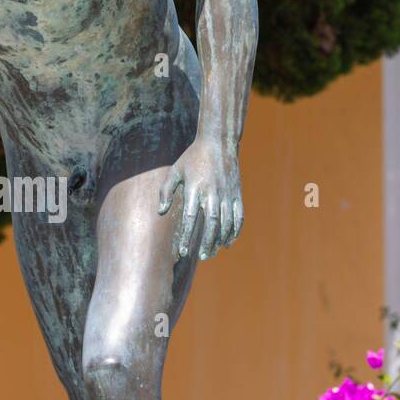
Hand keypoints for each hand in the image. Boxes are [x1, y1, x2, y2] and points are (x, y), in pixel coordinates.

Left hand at [158, 139, 243, 261]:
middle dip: (206, 243)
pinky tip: (229, 242)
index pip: (190, 219)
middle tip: (201, 257)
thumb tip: (161, 212)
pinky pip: (238, 217)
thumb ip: (165, 191)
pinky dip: (235, 231)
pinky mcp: (237, 194)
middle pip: (210, 224)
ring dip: (220, 240)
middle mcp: (212, 193)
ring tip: (212, 252)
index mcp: (194, 189)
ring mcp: (227, 194)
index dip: (186, 237)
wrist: (219, 142)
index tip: (182, 252)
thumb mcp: (175, 171)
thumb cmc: (192, 158)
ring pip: (225, 223)